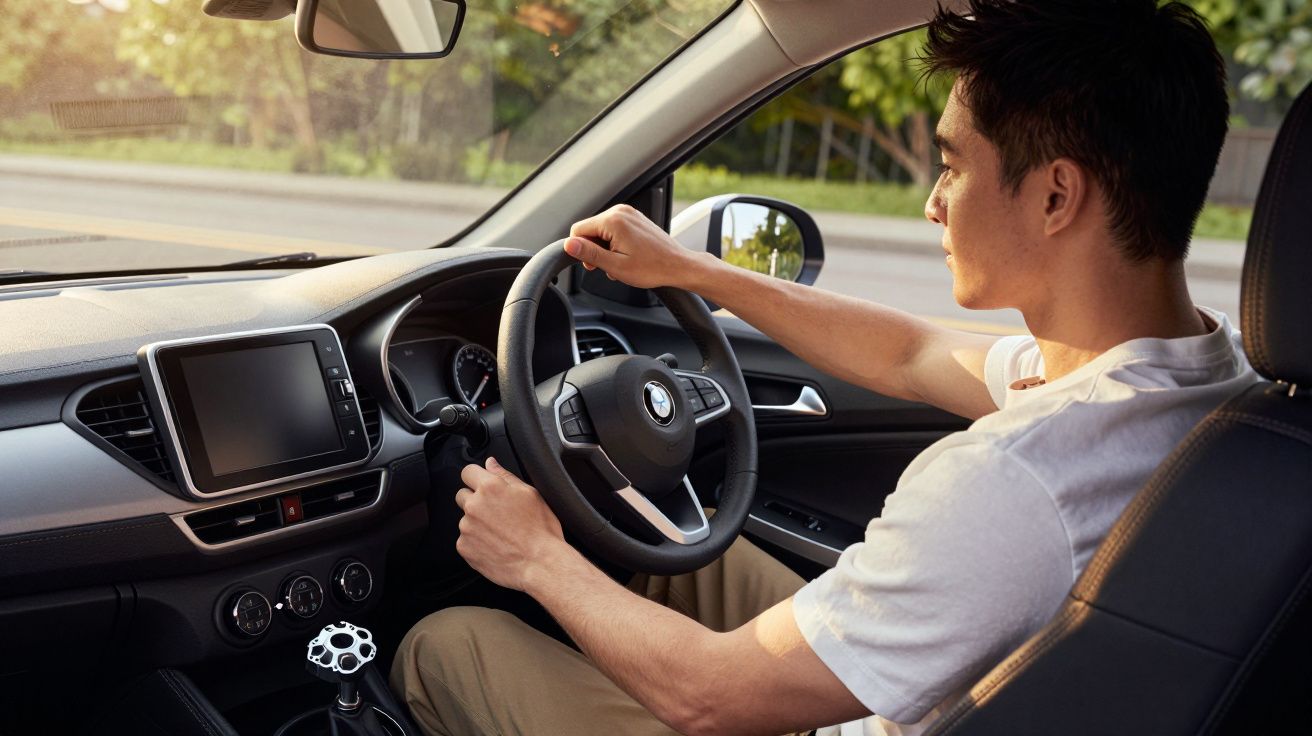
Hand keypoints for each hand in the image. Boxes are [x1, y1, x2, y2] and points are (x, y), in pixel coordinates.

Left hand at [454, 457, 567, 590]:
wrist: (540, 563)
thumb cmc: (541, 530)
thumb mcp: (530, 494)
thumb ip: (505, 475)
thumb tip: (491, 463)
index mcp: (490, 488)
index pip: (467, 471)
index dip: (476, 477)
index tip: (483, 485)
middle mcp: (474, 505)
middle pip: (462, 495)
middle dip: (475, 500)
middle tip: (496, 513)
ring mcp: (467, 528)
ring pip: (465, 519)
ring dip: (477, 523)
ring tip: (500, 533)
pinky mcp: (464, 547)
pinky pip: (465, 540)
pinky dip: (476, 542)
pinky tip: (495, 545)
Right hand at [566, 204, 710, 289]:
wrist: (678, 265)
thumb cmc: (653, 268)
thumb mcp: (616, 266)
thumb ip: (589, 253)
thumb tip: (569, 244)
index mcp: (613, 220)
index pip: (578, 230)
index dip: (580, 250)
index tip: (592, 264)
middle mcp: (620, 211)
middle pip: (589, 230)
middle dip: (594, 250)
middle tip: (607, 266)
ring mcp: (629, 213)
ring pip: (601, 231)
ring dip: (605, 249)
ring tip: (620, 263)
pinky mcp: (634, 218)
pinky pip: (614, 229)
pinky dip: (615, 244)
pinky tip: (626, 256)